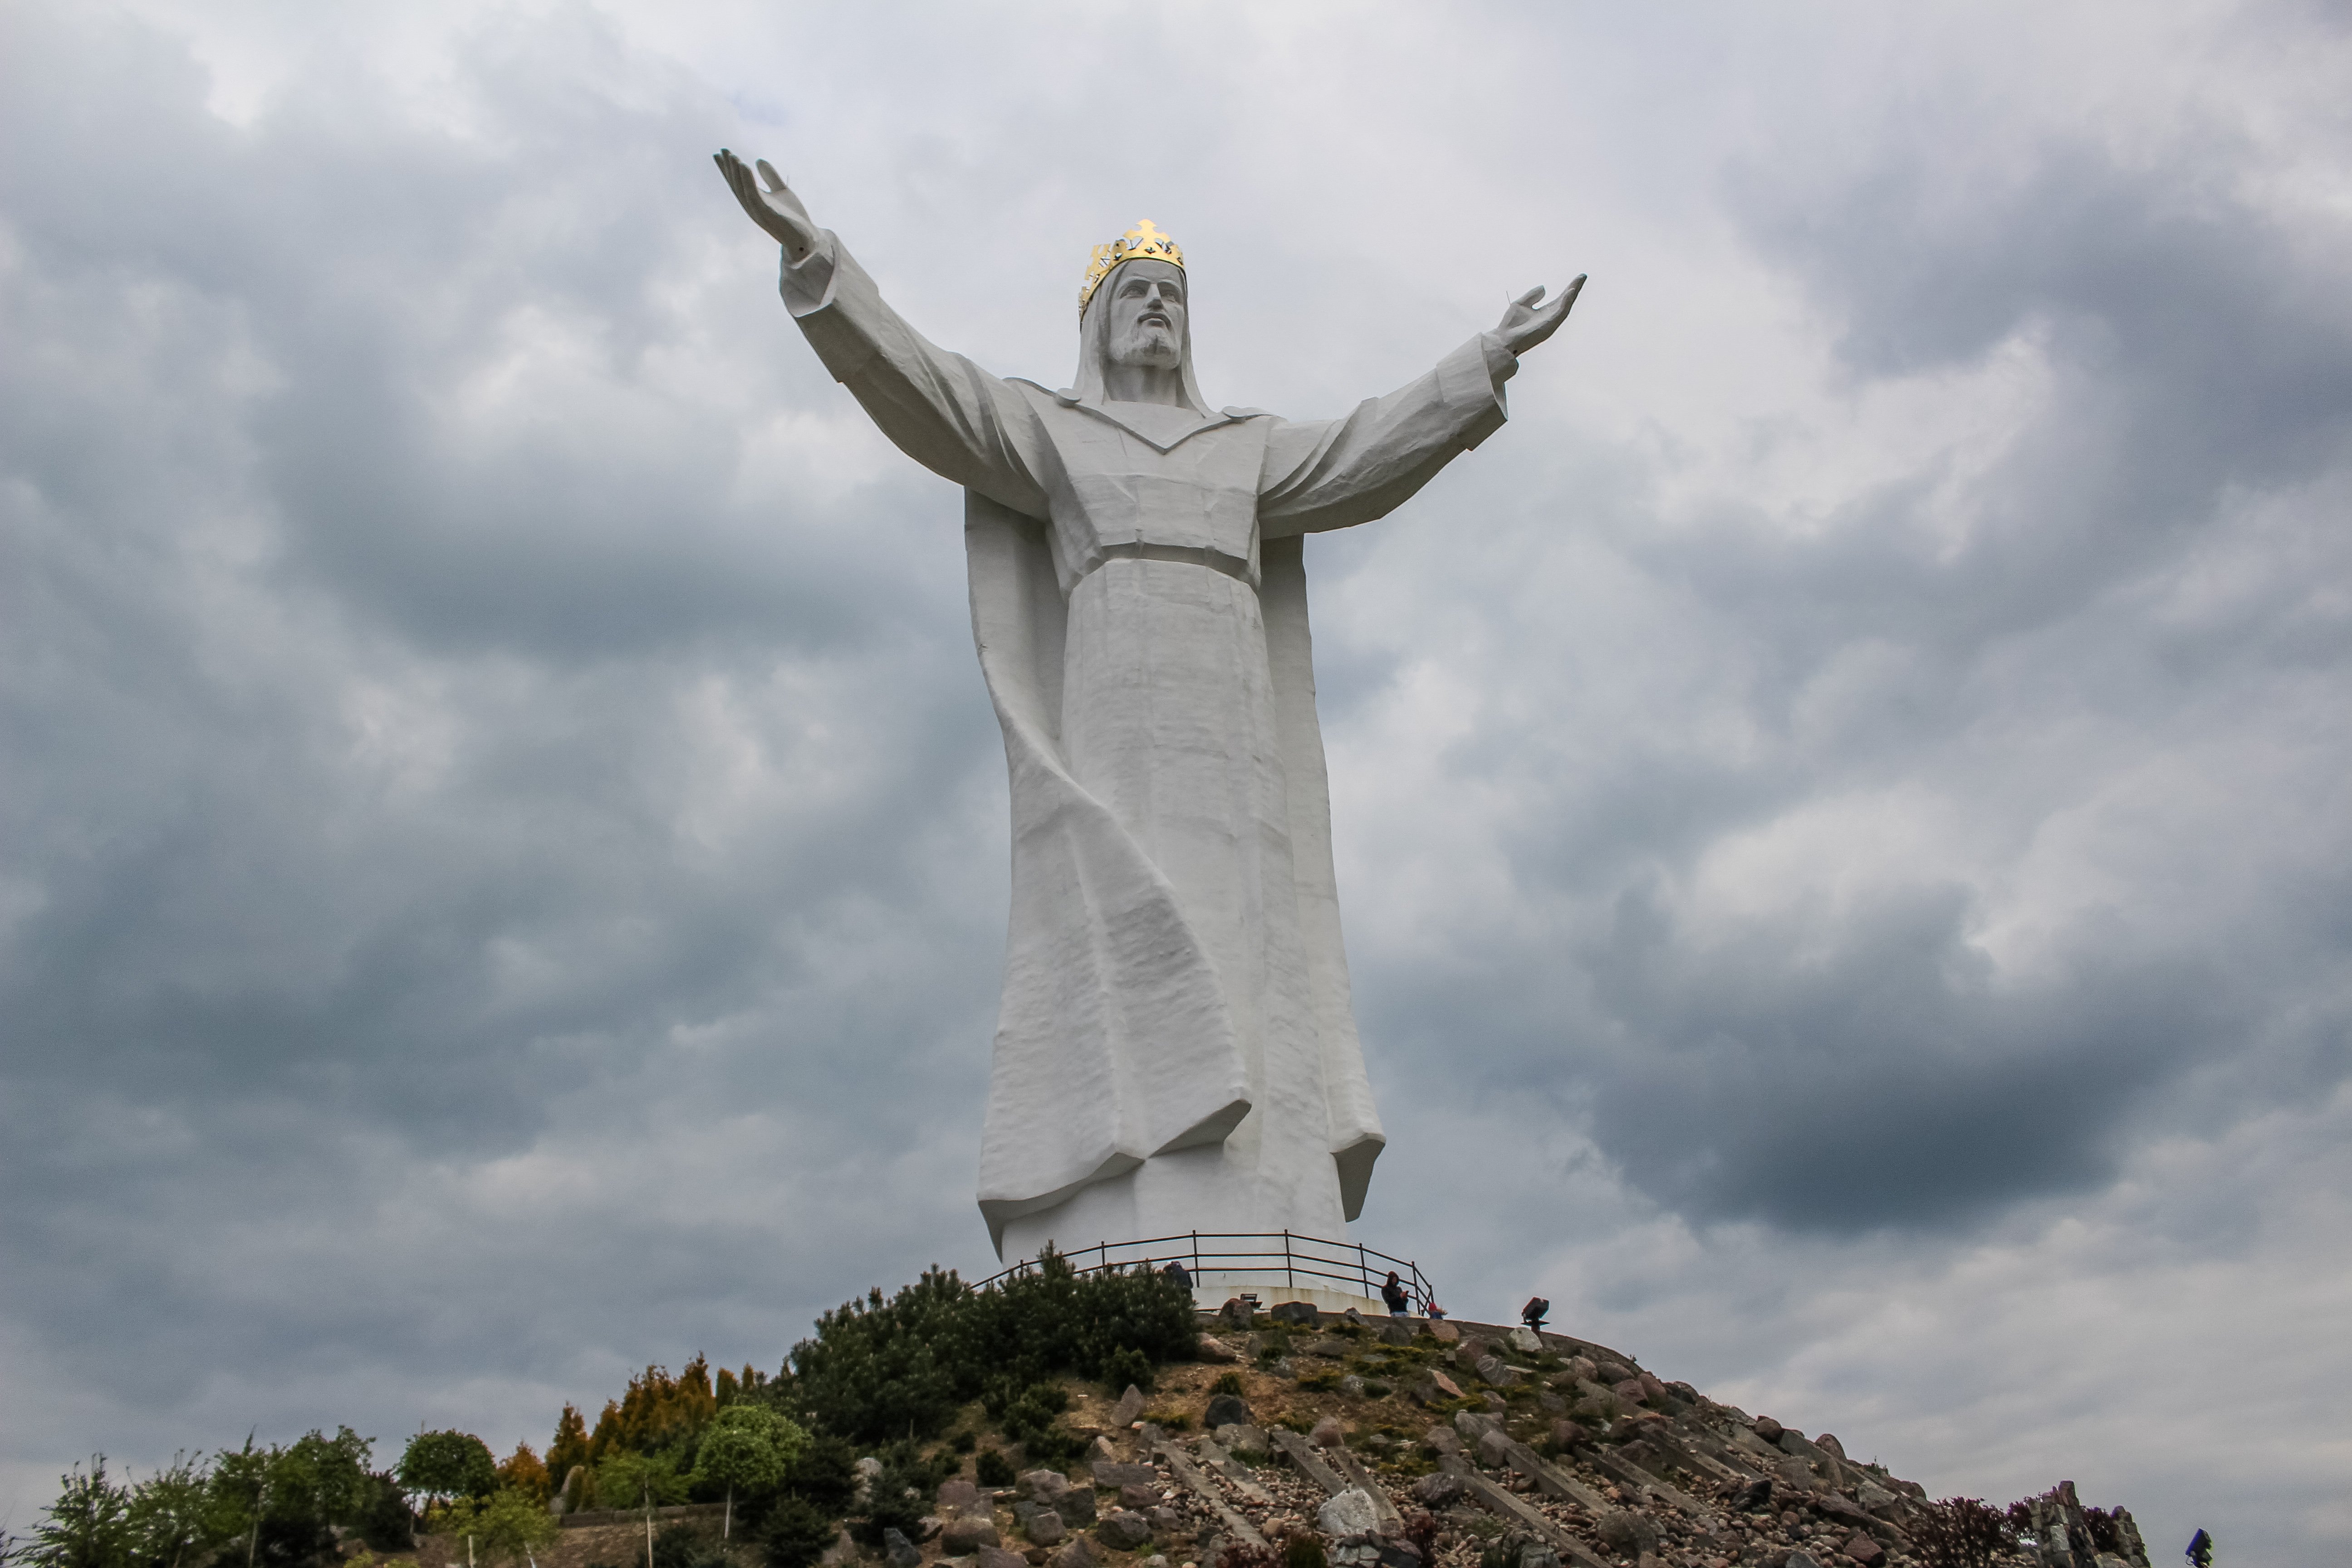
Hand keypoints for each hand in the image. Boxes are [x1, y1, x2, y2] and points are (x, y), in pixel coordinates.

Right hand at [714, 149, 818, 263]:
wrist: (807, 239)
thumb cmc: (794, 218)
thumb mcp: (782, 191)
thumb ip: (771, 177)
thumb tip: (759, 160)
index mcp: (754, 202)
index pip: (738, 183)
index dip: (728, 169)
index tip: (720, 153)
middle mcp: (752, 207)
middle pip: (736, 185)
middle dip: (728, 168)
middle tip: (721, 150)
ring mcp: (758, 211)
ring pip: (742, 189)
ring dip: (736, 171)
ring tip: (732, 155)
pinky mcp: (767, 213)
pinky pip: (753, 194)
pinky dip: (747, 180)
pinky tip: (744, 165)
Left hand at [1495, 275, 1585, 355]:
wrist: (1504, 341)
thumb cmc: (1510, 326)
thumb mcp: (1521, 304)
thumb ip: (1533, 295)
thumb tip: (1544, 288)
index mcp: (1544, 313)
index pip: (1559, 299)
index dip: (1568, 288)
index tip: (1576, 278)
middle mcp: (1549, 317)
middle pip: (1565, 301)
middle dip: (1574, 288)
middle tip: (1582, 277)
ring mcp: (1550, 322)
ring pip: (1565, 306)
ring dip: (1572, 294)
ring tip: (1577, 282)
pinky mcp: (1548, 326)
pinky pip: (1560, 312)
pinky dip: (1565, 302)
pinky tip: (1569, 292)